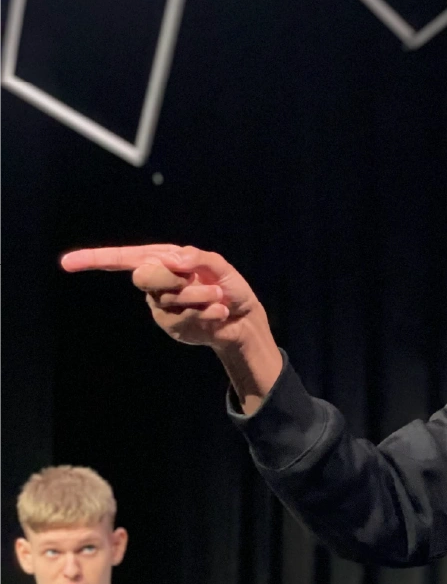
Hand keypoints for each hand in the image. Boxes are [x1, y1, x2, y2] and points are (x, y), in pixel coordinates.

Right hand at [61, 244, 283, 410]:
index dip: (94, 259)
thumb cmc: (230, 287)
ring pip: (168, 298)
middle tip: (195, 278)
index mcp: (162, 260)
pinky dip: (206, 312)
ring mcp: (161, 306)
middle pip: (143, 277)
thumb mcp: (218, 266)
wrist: (243, 319)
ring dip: (200, 296)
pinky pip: (182, 317)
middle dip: (171, 278)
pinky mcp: (171, 326)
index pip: (122, 258)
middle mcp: (156, 282)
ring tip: (218, 297)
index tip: (67, 263)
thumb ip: (197, 258)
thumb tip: (173, 260)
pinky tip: (219, 312)